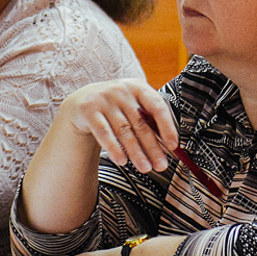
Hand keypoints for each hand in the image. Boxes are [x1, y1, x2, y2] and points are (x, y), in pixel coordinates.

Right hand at [57, 79, 176, 173]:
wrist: (83, 100)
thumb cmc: (116, 106)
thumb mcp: (133, 105)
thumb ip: (149, 120)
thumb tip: (168, 147)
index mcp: (138, 87)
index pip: (157, 106)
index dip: (167, 127)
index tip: (173, 146)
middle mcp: (122, 90)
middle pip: (141, 123)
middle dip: (153, 147)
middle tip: (161, 165)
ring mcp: (104, 99)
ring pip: (124, 131)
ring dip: (136, 152)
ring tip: (145, 168)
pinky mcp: (89, 110)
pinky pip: (104, 133)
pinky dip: (114, 149)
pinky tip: (122, 161)